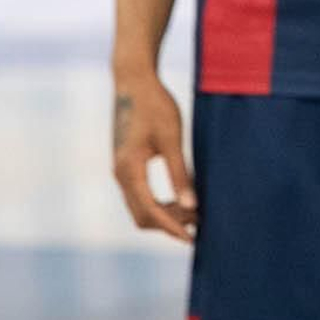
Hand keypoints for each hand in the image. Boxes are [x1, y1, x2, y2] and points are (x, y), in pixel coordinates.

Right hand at [112, 71, 196, 242]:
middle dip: (169, 223)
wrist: (133, 81)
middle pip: (142, 215)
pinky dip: (158, 202)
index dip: (171, 227)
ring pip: (140, 206)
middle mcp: (120, 174)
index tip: (192, 237)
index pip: (150, 210)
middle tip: (199, 222)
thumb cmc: (155, 105)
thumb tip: (192, 205)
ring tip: (193, 212)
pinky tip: (180, 196)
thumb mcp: (171, 138)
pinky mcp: (125, 164)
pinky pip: (139, 194)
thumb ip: (180, 173)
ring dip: (165, 214)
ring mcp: (120, 170)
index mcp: (130, 169)